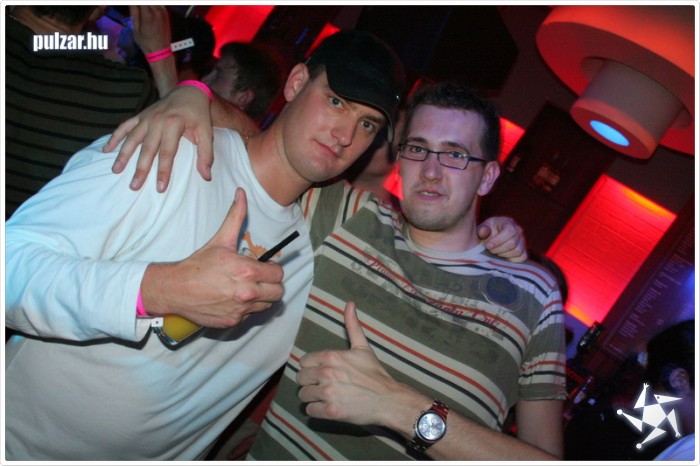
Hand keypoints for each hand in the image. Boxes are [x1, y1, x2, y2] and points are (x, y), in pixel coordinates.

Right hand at [106, 85, 213, 191]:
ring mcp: (145, 118)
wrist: (188, 91)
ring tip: (116, 171)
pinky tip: (106, 150)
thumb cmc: (198, 115)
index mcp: (174, 124)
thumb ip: (206, 154)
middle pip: (147, 149)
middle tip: (134, 187)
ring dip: (123, 155)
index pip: (167, 153)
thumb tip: (206, 177)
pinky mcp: (139, 116)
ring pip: (132, 138)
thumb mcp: (207, 132)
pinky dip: (114, 137)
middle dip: (140, 169)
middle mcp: (157, 121)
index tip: (160, 188)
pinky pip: (124, 127)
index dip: (163, 171)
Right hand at [130, 5, 170, 54]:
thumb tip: (132, 2)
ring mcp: (163, 11)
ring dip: (147, 4)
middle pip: (147, 1)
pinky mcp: (167, 13)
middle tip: (137, 8)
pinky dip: (154, 5)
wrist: (160, 50)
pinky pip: (159, 3)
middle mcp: (157, 10)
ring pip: (154, 2)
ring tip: (142, 9)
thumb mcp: (135, 29)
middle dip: (141, 3)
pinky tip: (149, 9)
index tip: (133, 6)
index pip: (140, 1)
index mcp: (148, 14)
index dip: (136, 3)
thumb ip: (134, 12)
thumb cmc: (145, 42)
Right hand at [141, 188, 284, 327]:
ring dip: (261, 297)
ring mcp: (241, 309)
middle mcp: (247, 293)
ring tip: (246, 288)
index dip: (272, 269)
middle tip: (259, 279)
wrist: (177, 289)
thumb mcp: (220, 240)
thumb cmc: (199, 264)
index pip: (278, 274)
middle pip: (278, 292)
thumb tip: (242, 193)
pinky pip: (251, 316)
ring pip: (266, 305)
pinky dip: (246, 309)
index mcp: (248, 272)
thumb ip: (236, 217)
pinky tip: (234, 299)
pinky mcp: (234, 322)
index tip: (263, 268)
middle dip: (271, 285)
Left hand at [296, 302, 405, 425]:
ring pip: (303, 395)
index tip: (321, 372)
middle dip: (310, 382)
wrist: (388, 398)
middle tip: (322, 385)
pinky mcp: (330, 411)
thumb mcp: (362, 347)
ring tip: (325, 396)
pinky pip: (310, 410)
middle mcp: (327, 373)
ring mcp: (328, 393)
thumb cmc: (374, 373)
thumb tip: (350, 303)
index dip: (311, 368)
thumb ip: (352, 325)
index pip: (304, 362)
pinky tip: (328, 407)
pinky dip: (316, 410)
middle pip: (300, 378)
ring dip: (312, 397)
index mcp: (331, 356)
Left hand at [477, 216, 526, 261]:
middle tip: (490, 250)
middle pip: (512, 243)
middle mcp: (518, 231)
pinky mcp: (523, 251)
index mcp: (508, 222)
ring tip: (495, 252)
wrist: (490, 239)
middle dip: (498, 249)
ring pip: (517, 251)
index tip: (488, 245)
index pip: (510, 231)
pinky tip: (502, 257)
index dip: (498, 240)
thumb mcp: (482, 229)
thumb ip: (482, 230)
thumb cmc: (487, 232)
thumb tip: (483, 232)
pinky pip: (522, 258)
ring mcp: (522, 241)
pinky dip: (512, 260)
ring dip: (504, 254)